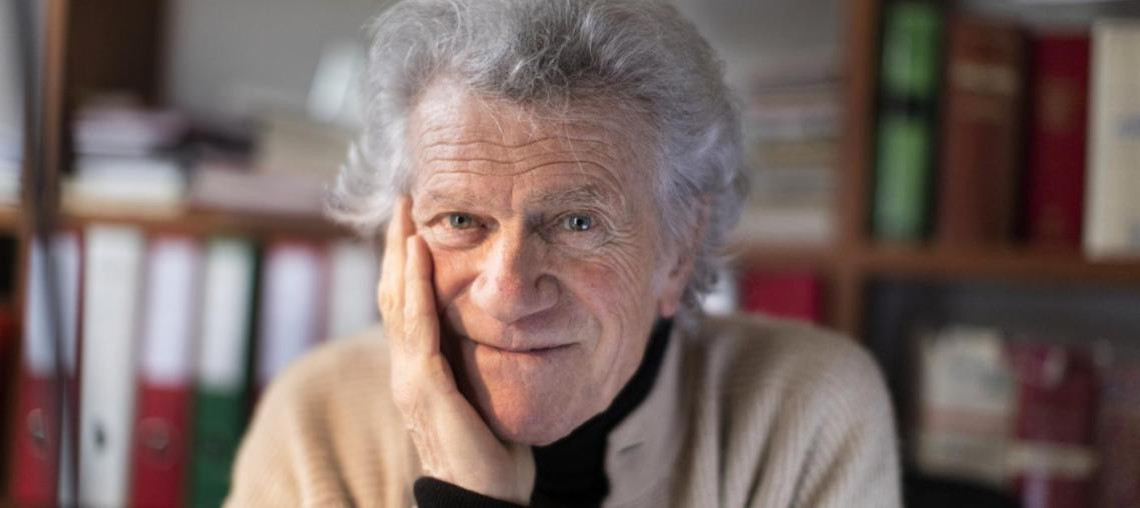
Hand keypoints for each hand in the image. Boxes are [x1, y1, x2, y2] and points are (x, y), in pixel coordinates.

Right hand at [379, 197, 535, 503]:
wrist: (484, 497)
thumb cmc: (493, 455)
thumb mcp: (488, 395)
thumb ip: (484, 364)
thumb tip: (505, 335)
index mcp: (421, 369)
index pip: (407, 306)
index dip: (406, 265)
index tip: (414, 225)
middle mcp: (406, 368)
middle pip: (393, 293)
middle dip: (395, 246)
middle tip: (402, 201)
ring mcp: (409, 375)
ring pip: (397, 299)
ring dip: (399, 252)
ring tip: (404, 211)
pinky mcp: (422, 384)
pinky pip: (416, 323)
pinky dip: (414, 282)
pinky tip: (417, 250)